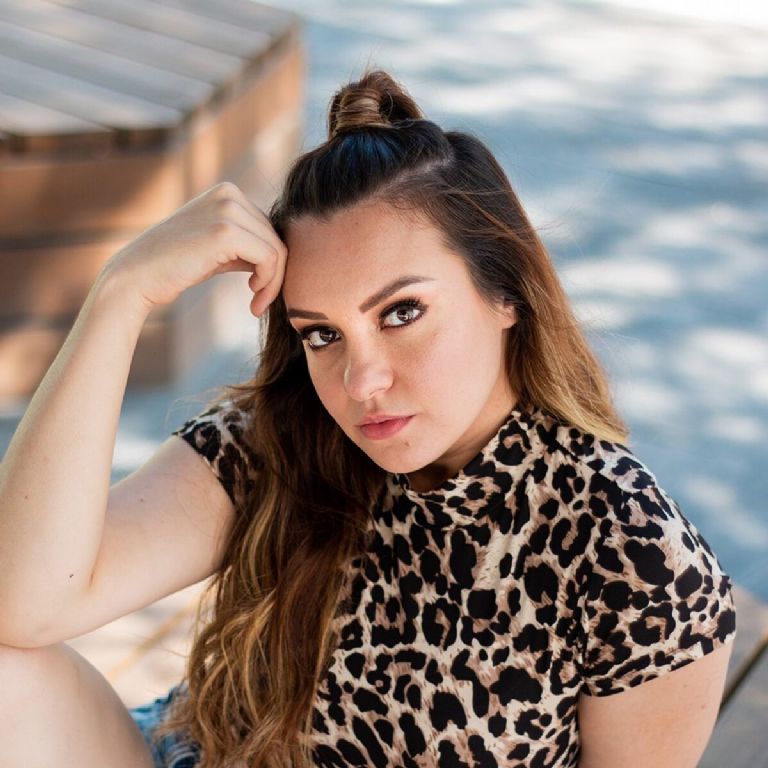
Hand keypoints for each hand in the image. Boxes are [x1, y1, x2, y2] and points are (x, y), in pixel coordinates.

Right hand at [102, 182, 286, 316]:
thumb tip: (284, 254)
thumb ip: (247, 245)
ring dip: (274, 283)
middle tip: (260, 302)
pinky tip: (253, 300)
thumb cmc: (176, 267)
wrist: (136, 277)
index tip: (258, 289)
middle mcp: (229, 193)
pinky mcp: (225, 232)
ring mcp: (226, 209)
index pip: (269, 228)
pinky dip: (269, 283)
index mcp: (227, 192)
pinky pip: (270, 258)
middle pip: (276, 237)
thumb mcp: (218, 249)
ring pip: (277, 249)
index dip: (271, 262)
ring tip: (257, 304)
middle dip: (275, 274)